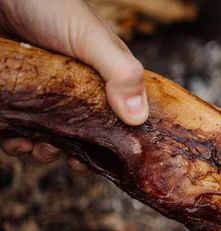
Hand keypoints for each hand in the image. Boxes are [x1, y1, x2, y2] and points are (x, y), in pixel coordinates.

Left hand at [0, 0, 147, 174]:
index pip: (122, 114)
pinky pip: (20, 128)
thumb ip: (121, 73)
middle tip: (72, 160)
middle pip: (86, 132)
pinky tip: (16, 139)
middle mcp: (78, 87)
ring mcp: (46, 92)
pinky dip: (18, 140)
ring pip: (52, 134)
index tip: (110, 159)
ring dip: (46, 150)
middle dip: (80, 152)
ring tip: (38, 147)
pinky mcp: (19, 95)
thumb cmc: (48, 5)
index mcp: (105, 75)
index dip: (118, 140)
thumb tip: (139, 117)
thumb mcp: (92, 39)